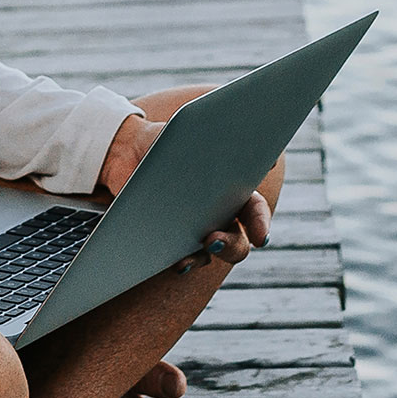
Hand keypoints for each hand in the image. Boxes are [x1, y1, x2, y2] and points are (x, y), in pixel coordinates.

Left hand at [100, 105, 270, 269]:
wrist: (128, 150)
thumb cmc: (171, 139)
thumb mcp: (196, 135)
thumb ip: (226, 143)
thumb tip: (268, 160)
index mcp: (233, 191)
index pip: (254, 211)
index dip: (260, 224)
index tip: (260, 237)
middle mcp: (218, 216)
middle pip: (237, 242)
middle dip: (230, 246)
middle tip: (213, 240)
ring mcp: (193, 230)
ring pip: (207, 255)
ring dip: (200, 259)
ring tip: (185, 259)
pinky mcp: (168, 238)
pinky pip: (177, 256)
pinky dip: (177, 262)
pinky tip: (171, 261)